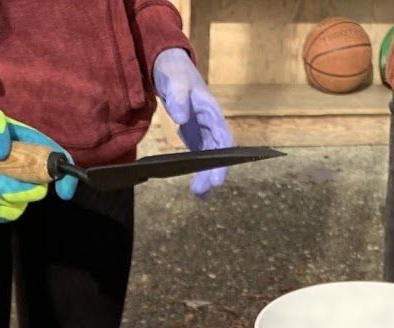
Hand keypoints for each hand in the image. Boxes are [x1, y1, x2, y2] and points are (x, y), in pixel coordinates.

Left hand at [152, 48, 233, 196]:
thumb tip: (181, 119)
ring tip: (200, 195)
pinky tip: (197, 189)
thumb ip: (178, 98)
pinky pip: (200, 157)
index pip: (223, 139)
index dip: (222, 159)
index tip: (218, 177)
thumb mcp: (175, 82)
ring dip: (207, 176)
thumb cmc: (175, 73)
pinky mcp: (195, 137)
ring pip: (210, 158)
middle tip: (202, 191)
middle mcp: (212, 124)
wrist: (171, 68)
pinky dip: (199, 172)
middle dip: (213, 173)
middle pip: (218, 153)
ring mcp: (204, 131)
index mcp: (212, 112)